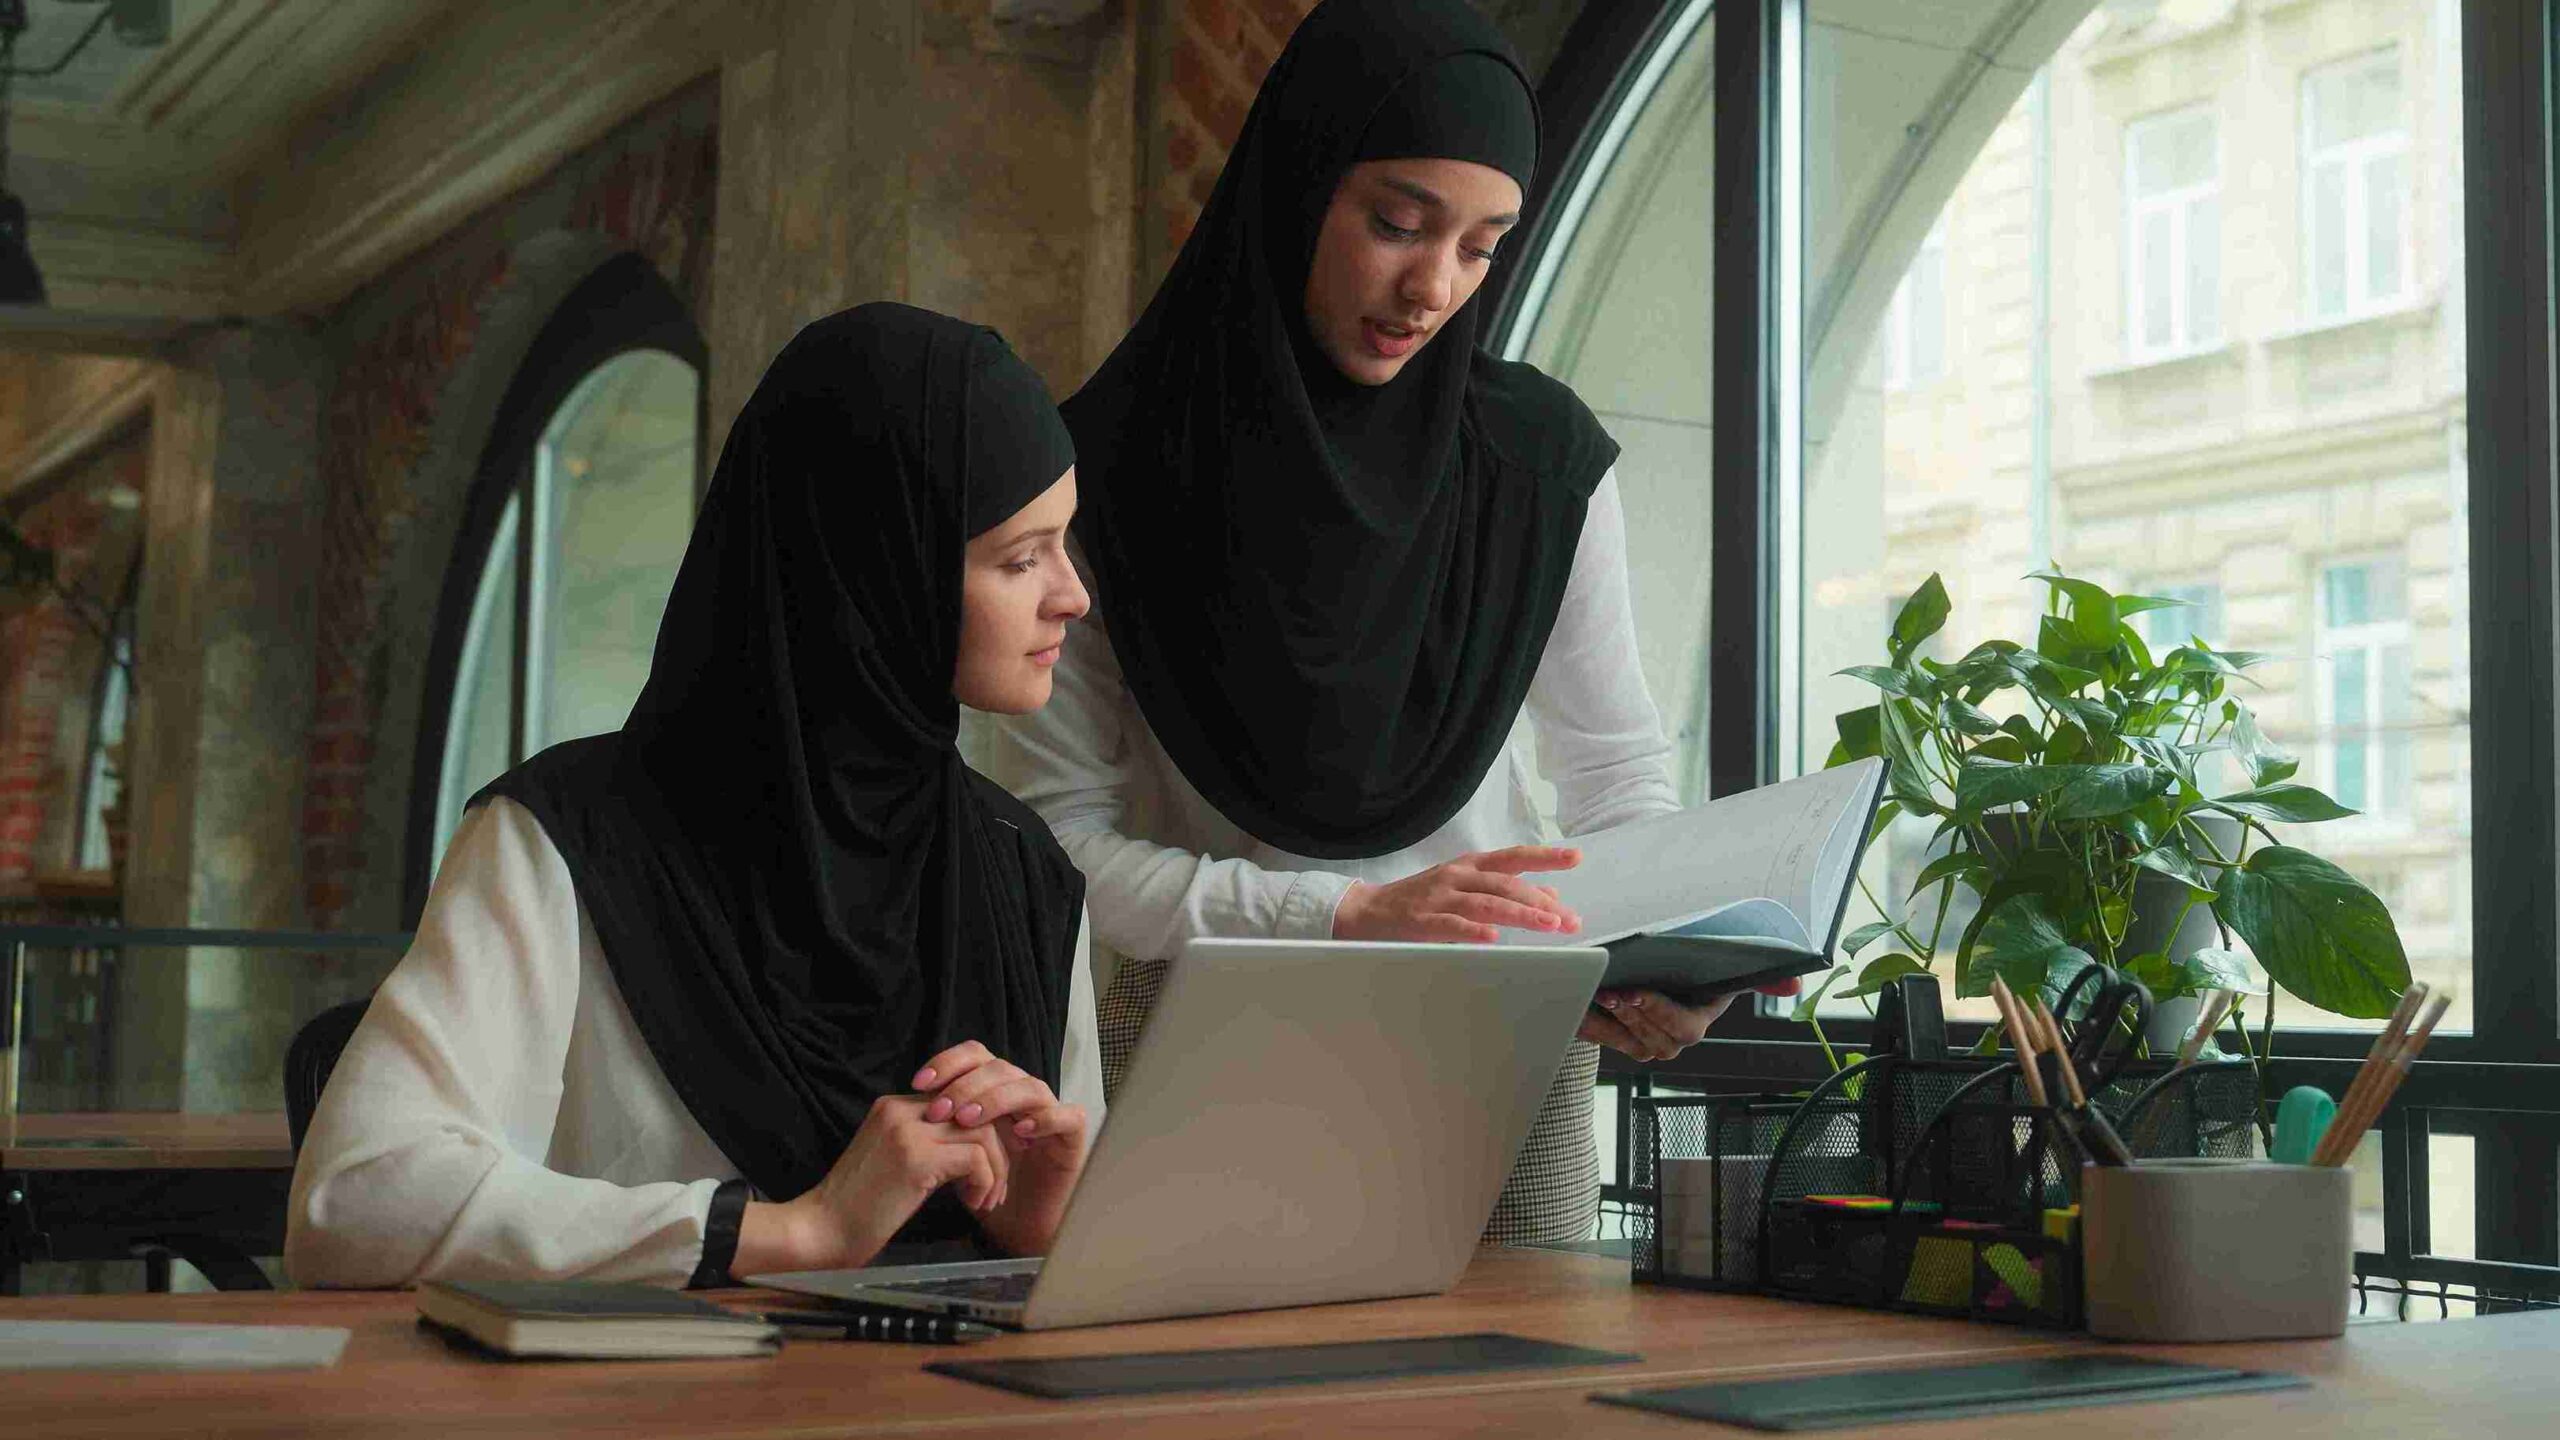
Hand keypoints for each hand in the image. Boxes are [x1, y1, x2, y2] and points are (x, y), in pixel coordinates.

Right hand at [735, 1089, 1011, 1274]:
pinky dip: (985, 1182)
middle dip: (997, 1151)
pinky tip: (973, 1203)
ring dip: (995, 1170)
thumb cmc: (858, 1208)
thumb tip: (975, 1146)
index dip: (984, 1133)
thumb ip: (926, 1143)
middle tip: (995, 1188)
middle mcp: (900, 1108)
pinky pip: (975, 1158)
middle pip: (977, 1112)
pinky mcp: (915, 1158)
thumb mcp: (895, 1161)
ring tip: (985, 1199)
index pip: (960, 1101)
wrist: (821, 1231)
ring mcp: (907, 1131)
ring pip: (983, 1133)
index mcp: (894, 1107)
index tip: (990, 1166)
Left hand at [912, 1041, 1088, 1256]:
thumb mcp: (952, 1151)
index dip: (948, 1063)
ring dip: (996, 1099)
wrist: (1018, 1225)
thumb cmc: (982, 1188)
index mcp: (994, 1091)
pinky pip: (1067, 1116)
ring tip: (968, 1120)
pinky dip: (1044, 1118)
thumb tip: (906, 1102)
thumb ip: (939, 1124)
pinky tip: (1020, 1130)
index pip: (974, 1057)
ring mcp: (1050, 1112)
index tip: (918, 1083)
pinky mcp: (1073, 1137)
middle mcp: (1022, 1095)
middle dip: (965, 1085)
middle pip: (1000, 1067)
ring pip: (1030, 1086)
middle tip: (939, 1110)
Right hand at [1331, 845, 1583, 942]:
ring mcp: (1439, 896)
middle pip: (1506, 882)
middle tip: (1568, 919)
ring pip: (1486, 902)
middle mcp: (1457, 875)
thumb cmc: (1420, 901)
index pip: (1513, 857)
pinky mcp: (1422, 920)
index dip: (1544, 857)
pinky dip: (1474, 930)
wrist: (1366, 912)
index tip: (1575, 857)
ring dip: (1520, 912)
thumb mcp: (1464, 889)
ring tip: (1547, 924)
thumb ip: (1504, 891)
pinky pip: (1452, 925)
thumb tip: (1549, 895)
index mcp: (1469, 866)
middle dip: (1541, 900)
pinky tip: (1494, 937)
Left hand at [1578, 977, 1803, 1062]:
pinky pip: (1605, 1040)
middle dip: (1632, 1013)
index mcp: (1700, 1019)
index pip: (1683, 1027)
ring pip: (1629, 1039)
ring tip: (1598, 991)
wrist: (1653, 971)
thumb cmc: (1687, 966)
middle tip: (1612, 988)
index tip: (1639, 991)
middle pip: (1652, 1036)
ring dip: (1612, 1020)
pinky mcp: (1622, 1042)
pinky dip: (1593, 1024)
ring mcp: (1649, 1043)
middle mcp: (1676, 1039)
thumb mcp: (1719, 962)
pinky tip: (1582, 1004)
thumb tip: (1797, 980)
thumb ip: (1760, 975)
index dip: (1659, 1012)